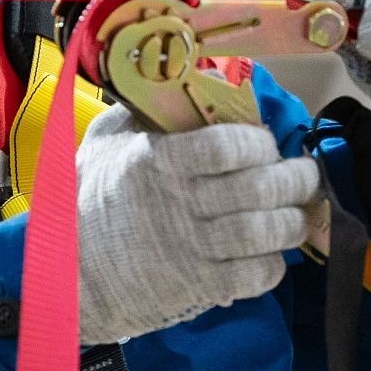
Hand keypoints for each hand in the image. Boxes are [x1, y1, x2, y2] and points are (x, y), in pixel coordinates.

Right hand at [73, 108, 320, 344]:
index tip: (265, 144)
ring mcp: (191, 250)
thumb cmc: (89, 199)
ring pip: (265, 234)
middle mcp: (180, 205)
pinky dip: (273, 266)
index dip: (259, 143)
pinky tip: (269, 253)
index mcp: (158, 163)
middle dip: (296, 179)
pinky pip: (254, 277)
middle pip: (259, 189)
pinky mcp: (198, 287)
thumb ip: (143, 112)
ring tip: (295, 213)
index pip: (227, 147)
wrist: (67, 271)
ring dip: (292, 222)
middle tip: (304, 175)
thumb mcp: (106, 141)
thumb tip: (186, 84)